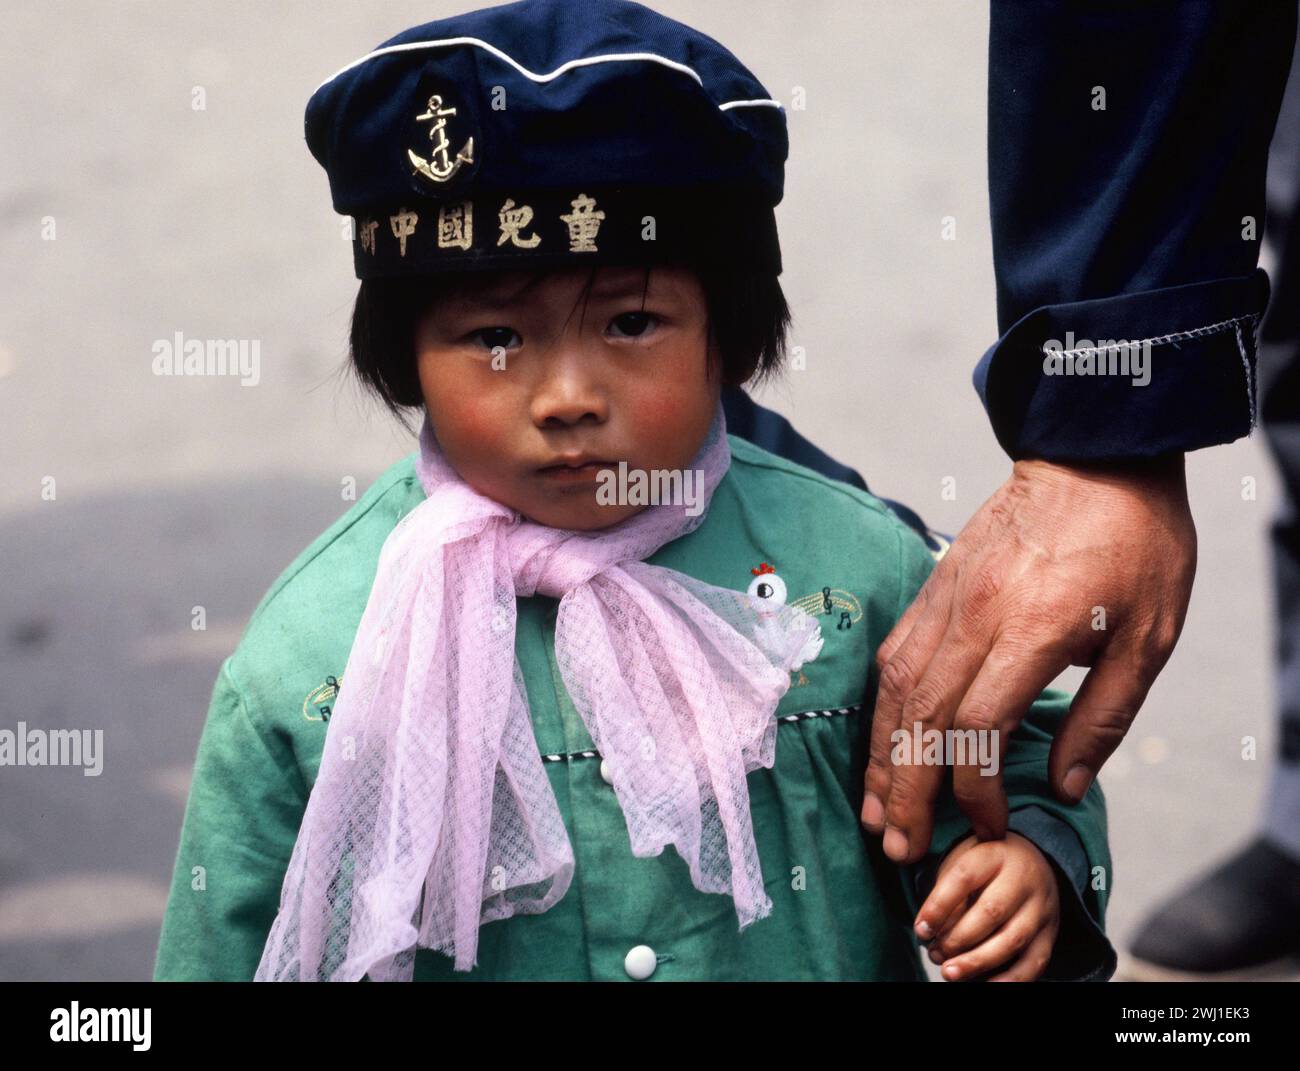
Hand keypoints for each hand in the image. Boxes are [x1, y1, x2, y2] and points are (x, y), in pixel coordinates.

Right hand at [861, 455, 1195, 861]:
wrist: (1094, 456)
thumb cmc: (1135, 545)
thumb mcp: (1150, 637)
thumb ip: (1104, 717)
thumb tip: (1062, 785)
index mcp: (1033, 630)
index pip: (979, 728)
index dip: (974, 788)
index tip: (987, 824)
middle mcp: (974, 617)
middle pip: (922, 719)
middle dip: (906, 792)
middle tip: (898, 849)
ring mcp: (944, 599)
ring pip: (895, 691)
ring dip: (880, 756)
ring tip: (874, 810)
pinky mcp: (932, 587)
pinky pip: (894, 656)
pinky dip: (882, 708)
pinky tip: (881, 741)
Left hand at [915, 831, 1059, 980]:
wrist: (1031, 862)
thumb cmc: (985, 866)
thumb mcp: (963, 862)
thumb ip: (949, 895)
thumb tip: (934, 937)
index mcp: (994, 854)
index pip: (964, 878)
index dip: (938, 907)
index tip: (921, 930)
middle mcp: (1023, 878)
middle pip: (991, 912)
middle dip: (958, 939)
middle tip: (935, 954)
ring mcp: (1041, 907)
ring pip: (1013, 940)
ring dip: (978, 962)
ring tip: (950, 972)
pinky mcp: (1050, 933)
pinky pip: (1035, 962)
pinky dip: (1010, 979)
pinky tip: (985, 984)